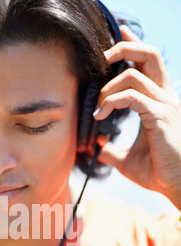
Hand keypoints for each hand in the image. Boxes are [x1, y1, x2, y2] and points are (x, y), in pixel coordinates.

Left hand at [94, 25, 180, 209]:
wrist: (175, 186)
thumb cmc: (157, 172)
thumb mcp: (127, 160)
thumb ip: (112, 150)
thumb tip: (97, 148)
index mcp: (160, 101)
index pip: (148, 63)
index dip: (133, 45)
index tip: (118, 35)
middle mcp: (165, 97)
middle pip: (149, 54)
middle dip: (123, 48)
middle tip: (101, 59)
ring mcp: (164, 104)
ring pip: (134, 74)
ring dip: (108, 87)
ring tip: (97, 107)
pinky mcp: (159, 116)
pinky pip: (131, 96)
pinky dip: (111, 101)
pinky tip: (100, 114)